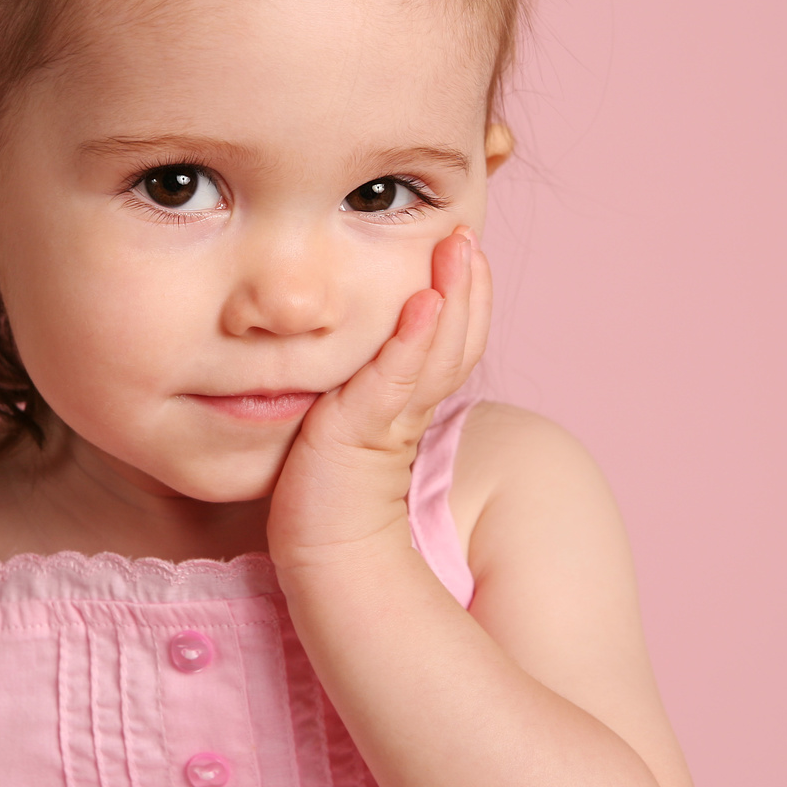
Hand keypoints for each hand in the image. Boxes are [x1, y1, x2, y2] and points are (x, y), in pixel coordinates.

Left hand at [267, 226, 491, 569]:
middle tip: (467, 237)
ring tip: (458, 249)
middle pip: (455, 341)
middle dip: (468, 286)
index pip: (451, 342)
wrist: (318, 549)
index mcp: (411, 401)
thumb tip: (370, 334)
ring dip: (452, 298)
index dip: (467, 299)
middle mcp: (411, 407)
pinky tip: (423, 303)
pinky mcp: (361, 432)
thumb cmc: (323, 485)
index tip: (468, 251)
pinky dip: (413, 341)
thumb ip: (362, 379)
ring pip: (436, 353)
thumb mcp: (347, 415)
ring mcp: (391, 419)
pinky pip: (396, 380)